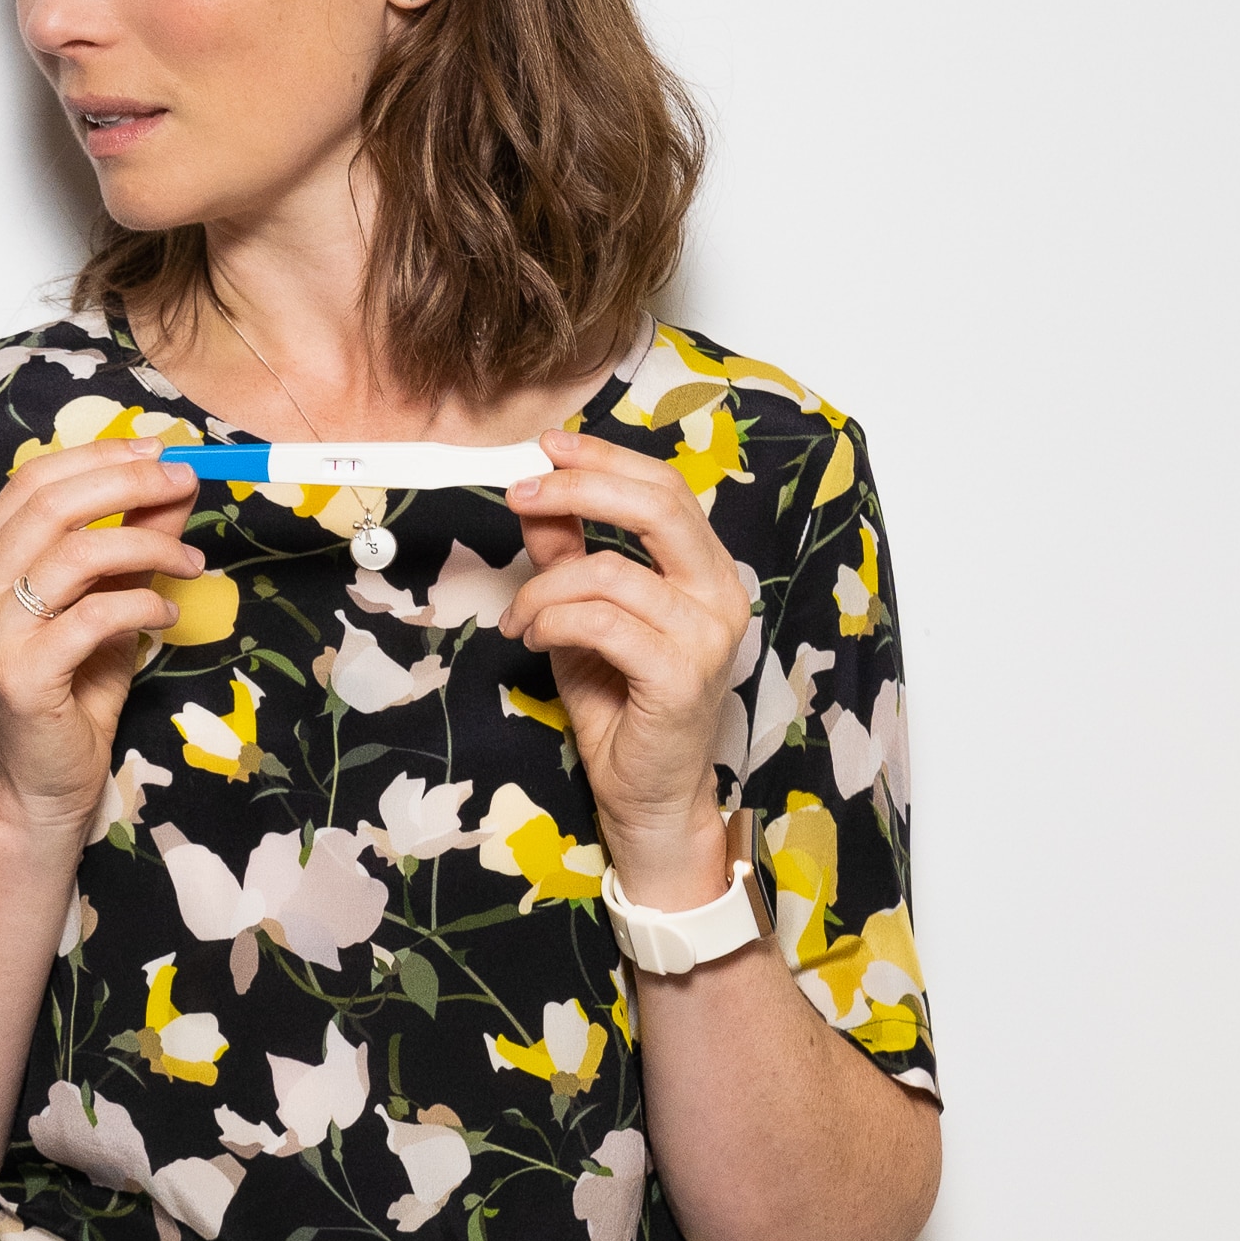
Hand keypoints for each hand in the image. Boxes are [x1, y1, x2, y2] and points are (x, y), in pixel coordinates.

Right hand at [0, 445, 203, 856]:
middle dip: (129, 483)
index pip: (33, 482)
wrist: (39, 785)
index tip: (160, 452)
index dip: (99, 456)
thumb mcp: (106, 602)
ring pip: (75, 553)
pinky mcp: (21, 673)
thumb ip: (132, 542)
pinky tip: (165, 614)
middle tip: (186, 484)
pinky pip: (93, 615)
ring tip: (191, 562)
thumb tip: (176, 485)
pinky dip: (141, 604)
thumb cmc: (70, 693)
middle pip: (52, 504)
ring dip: (147, 545)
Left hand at [503, 432, 742, 902]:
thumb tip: (538, 499)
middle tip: (521, 494)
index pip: (665, 488)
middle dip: (579, 489)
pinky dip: (552, 622)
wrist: (647, 793)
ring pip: (609, 571)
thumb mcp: (583, 616)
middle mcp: (720, 594)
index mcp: (706, 571)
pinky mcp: (680, 676)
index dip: (605, 459)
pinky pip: (601, 622)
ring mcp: (707, 636)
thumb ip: (568, 555)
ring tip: (518, 618)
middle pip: (657, 506)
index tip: (547, 447)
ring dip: (543, 587)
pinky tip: (533, 640)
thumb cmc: (620, 705)